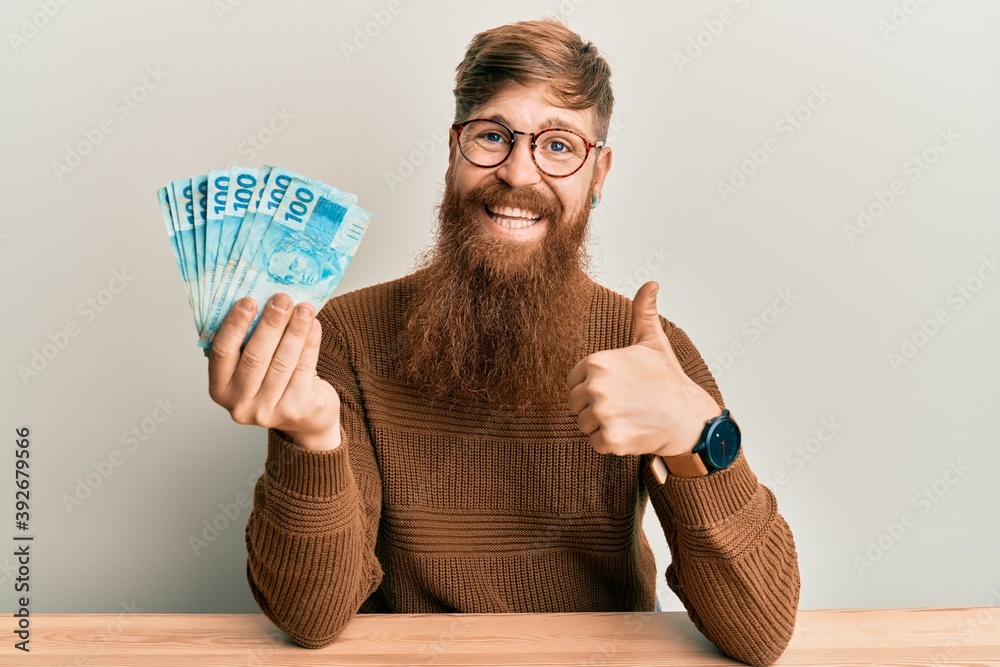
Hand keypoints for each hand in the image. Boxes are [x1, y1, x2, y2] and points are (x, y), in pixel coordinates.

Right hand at [208, 293, 341, 450]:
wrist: (306, 416)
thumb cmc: (275, 382)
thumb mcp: (252, 366)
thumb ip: (249, 341)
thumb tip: (264, 299)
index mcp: (220, 388)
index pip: (221, 352)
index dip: (234, 325)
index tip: (249, 300)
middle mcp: (240, 404)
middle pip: (255, 357)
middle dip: (270, 324)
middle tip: (282, 299)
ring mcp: (267, 411)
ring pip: (282, 362)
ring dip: (295, 330)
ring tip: (304, 308)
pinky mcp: (295, 409)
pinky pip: (304, 368)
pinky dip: (310, 343)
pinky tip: (314, 325)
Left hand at [566, 281, 720, 457]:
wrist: (689, 417)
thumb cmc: (668, 380)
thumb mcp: (653, 341)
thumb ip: (643, 312)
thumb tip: (651, 283)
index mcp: (597, 362)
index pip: (574, 381)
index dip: (593, 387)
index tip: (617, 388)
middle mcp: (595, 386)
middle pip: (576, 404)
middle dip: (596, 407)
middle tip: (625, 404)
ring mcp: (602, 413)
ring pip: (584, 424)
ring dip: (602, 425)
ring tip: (629, 416)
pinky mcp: (609, 438)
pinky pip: (594, 443)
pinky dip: (610, 443)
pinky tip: (631, 431)